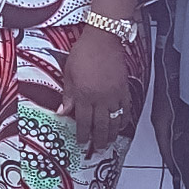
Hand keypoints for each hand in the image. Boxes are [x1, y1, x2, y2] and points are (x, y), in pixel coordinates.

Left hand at [59, 26, 132, 152]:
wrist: (103, 40)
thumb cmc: (83, 53)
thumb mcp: (68, 73)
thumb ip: (67, 95)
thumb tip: (62, 112)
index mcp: (84, 94)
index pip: (83, 121)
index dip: (82, 134)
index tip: (82, 142)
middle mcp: (100, 98)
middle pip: (100, 125)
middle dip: (98, 139)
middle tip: (97, 149)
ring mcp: (114, 95)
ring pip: (114, 120)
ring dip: (112, 134)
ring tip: (109, 142)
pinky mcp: (124, 89)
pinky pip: (126, 109)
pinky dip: (124, 119)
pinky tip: (121, 125)